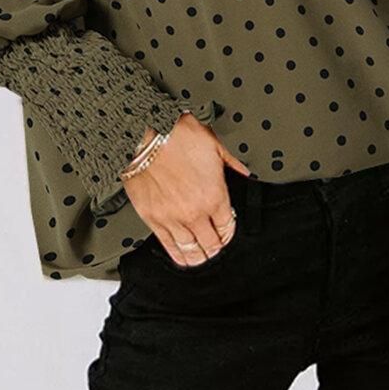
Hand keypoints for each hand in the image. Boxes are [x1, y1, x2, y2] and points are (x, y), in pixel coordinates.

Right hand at [122, 113, 251, 266]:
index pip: (228, 227)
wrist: (145, 132)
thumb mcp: (214, 144)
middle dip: (216, 248)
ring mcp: (172, 218)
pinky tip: (182, 257)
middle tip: (216, 248)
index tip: (227, 231)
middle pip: (211, 244)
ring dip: (199, 256)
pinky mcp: (152, 218)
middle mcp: (194, 211)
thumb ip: (232, 163)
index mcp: (214, 195)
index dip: (230, 232)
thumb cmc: (177, 134)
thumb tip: (243, 173)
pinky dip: (177, 255)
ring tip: (202, 257)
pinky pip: (168, 245)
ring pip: (190, 250)